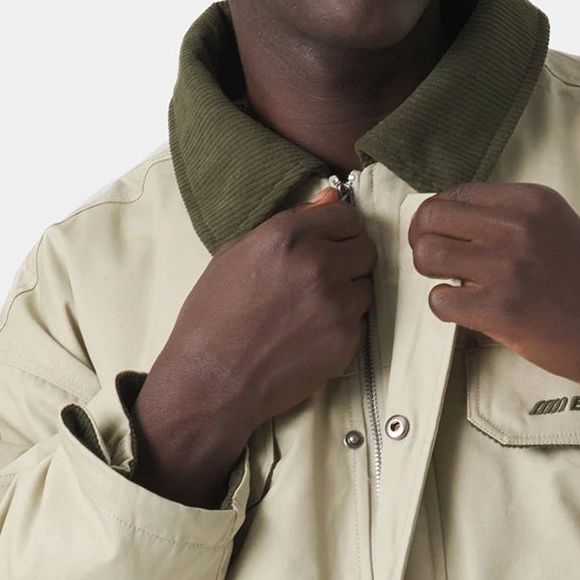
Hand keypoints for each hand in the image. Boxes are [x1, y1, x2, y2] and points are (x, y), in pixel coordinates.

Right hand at [132, 186, 374, 504]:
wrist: (211, 380)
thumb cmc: (212, 317)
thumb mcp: (235, 256)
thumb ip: (287, 225)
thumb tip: (330, 199)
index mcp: (286, 235)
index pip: (347, 216)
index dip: (340, 229)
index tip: (332, 241)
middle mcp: (317, 263)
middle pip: (366, 248)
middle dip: (349, 259)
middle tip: (323, 278)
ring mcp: (336, 303)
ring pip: (367, 285)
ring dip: (348, 292)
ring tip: (311, 309)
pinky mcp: (346, 339)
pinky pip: (361, 320)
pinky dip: (343, 325)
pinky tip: (311, 335)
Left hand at [407, 181, 579, 466]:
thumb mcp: (559, 228)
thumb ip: (512, 219)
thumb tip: (453, 222)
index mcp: (532, 200)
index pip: (455, 194)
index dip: (438, 218)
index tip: (442, 237)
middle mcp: (518, 226)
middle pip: (432, 219)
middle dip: (423, 242)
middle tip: (436, 263)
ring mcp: (508, 267)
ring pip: (427, 256)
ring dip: (431, 274)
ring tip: (454, 287)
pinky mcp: (500, 309)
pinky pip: (440, 300)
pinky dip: (446, 308)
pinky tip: (470, 313)